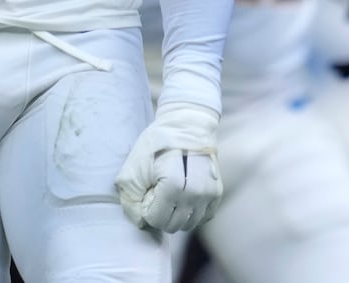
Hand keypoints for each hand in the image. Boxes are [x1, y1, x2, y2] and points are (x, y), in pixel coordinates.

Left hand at [114, 102, 221, 232]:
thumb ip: (131, 199)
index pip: (156, 219)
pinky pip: (202, 218)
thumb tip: (140, 222)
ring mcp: (209, 194)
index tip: (147, 191)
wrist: (186, 123)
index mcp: (174, 185)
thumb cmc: (157, 143)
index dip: (147, 208)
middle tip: (157, 192)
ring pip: (188, 224)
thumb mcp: (133, 167)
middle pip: (172, 225)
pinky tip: (183, 198)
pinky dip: (191, 213)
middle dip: (160, 213)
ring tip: (170, 194)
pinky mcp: (217, 193)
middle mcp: (195, 193)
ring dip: (176, 215)